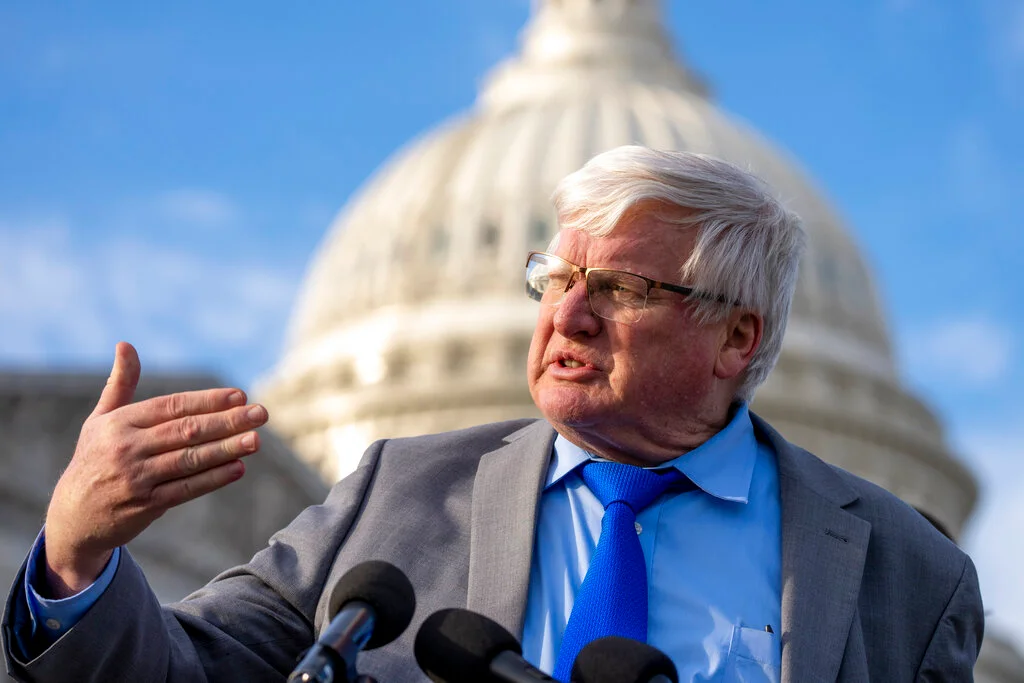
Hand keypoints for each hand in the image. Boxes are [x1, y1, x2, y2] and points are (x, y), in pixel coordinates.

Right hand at [43, 341, 268, 596]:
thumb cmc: (94, 459)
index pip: (172, 406)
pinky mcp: (145, 505)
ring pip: (190, 460)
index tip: (240, 396)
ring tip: (256, 440)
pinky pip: (185, 489)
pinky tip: (238, 468)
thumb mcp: (100, 420)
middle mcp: (127, 448)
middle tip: (261, 413)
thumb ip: (120, 384)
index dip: (207, 400)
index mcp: (120, 423)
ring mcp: (136, 478)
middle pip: (186, 431)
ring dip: (227, 449)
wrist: (72, 516)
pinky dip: (213, 479)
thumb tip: (125, 344)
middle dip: (227, 421)